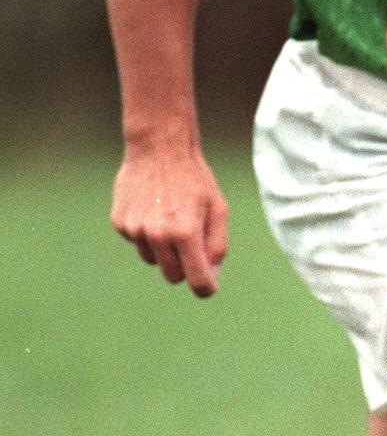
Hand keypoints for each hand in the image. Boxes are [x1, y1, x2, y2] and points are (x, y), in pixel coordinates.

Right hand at [111, 138, 229, 295]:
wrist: (158, 148)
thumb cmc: (194, 179)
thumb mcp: (218, 209)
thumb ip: (217, 246)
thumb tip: (211, 277)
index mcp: (185, 233)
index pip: (197, 281)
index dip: (206, 288)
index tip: (209, 287)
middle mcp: (157, 235)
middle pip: (173, 276)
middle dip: (185, 267)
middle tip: (191, 242)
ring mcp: (135, 230)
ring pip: (153, 261)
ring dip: (164, 250)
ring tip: (170, 218)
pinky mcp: (120, 223)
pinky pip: (137, 243)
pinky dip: (146, 234)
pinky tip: (152, 209)